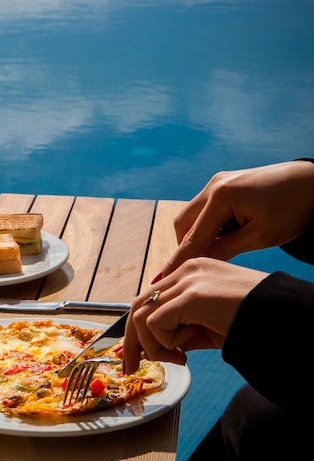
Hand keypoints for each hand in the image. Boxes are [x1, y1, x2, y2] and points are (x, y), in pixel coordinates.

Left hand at [123, 258, 266, 373]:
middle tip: (133, 367)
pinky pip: (155, 323)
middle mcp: (186, 271)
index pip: (150, 298)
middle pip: (139, 304)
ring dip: (154, 346)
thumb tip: (155, 347)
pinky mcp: (192, 296)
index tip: (136, 356)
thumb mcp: (210, 325)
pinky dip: (164, 344)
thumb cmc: (253, 323)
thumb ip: (182, 329)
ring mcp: (188, 280)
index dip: (138, 329)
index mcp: (191, 273)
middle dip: (132, 340)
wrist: (286, 319)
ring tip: (180, 358)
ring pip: (142, 316)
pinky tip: (186, 352)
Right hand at [158, 161, 313, 278]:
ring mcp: (217, 182)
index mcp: (222, 196)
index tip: (162, 279)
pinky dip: (207, 225)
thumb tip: (197, 265)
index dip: (178, 260)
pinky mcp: (223, 183)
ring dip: (197, 235)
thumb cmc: (293, 209)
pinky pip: (204, 208)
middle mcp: (213, 185)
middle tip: (198, 266)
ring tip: (216, 251)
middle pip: (183, 222)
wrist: (313, 183)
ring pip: (192, 215)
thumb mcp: (260, 237)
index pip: (192, 236)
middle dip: (186, 246)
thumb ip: (224, 250)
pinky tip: (223, 236)